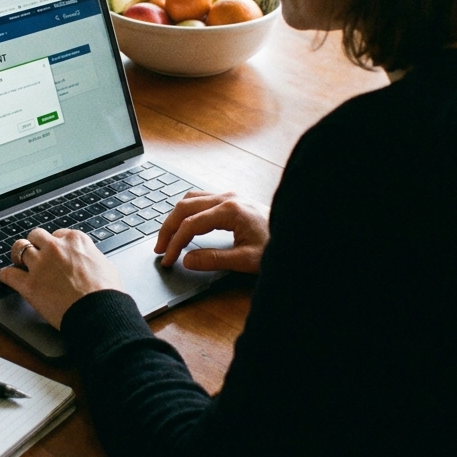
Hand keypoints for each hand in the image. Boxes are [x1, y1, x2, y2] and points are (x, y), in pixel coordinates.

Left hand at [0, 227, 124, 328]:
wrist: (100, 312)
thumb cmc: (107, 293)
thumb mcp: (105, 265)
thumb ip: (91, 258)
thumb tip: (89, 261)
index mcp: (76, 240)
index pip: (58, 234)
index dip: (56, 244)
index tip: (55, 252)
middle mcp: (56, 248)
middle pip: (36, 236)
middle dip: (35, 244)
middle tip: (35, 254)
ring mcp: (41, 265)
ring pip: (19, 248)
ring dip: (18, 255)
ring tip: (18, 262)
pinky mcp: (30, 284)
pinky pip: (8, 274)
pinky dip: (6, 276)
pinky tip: (7, 278)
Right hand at [154, 191, 268, 273]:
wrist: (297, 232)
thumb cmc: (276, 245)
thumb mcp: (246, 260)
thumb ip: (214, 260)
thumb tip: (187, 260)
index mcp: (230, 210)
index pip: (190, 224)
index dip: (174, 243)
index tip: (167, 259)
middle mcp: (227, 198)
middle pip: (184, 207)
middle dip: (168, 228)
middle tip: (159, 249)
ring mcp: (229, 196)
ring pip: (189, 199)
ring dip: (175, 217)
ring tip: (167, 238)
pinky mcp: (231, 199)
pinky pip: (200, 198)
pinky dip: (186, 211)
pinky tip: (183, 224)